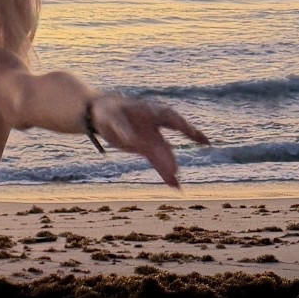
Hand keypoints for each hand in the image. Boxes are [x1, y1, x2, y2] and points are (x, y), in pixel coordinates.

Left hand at [91, 90, 209, 187]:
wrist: (101, 113)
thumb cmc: (106, 111)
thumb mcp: (109, 118)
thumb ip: (120, 128)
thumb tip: (129, 140)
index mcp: (150, 111)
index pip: (171, 118)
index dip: (185, 127)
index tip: (197, 136)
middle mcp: (155, 126)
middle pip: (167, 142)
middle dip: (172, 157)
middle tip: (178, 170)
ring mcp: (151, 137)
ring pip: (164, 155)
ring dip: (169, 169)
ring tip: (177, 186)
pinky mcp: (146, 148)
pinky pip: (158, 161)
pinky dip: (165, 172)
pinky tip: (175, 185)